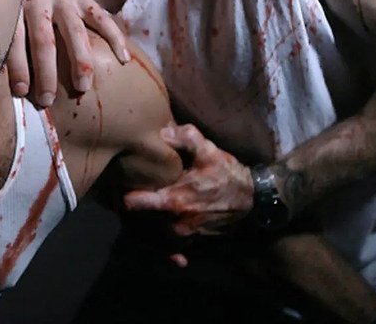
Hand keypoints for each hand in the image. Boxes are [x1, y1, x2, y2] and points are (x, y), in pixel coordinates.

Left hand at [6, 0, 128, 106]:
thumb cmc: (20, 2)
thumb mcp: (7, 13)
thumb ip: (9, 39)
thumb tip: (8, 81)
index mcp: (14, 6)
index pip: (15, 40)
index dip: (18, 67)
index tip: (22, 92)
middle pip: (44, 39)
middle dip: (46, 72)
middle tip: (47, 100)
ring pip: (74, 31)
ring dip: (79, 60)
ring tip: (82, 86)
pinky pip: (103, 19)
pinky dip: (115, 38)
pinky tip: (123, 59)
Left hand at [122, 124, 252, 236]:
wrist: (253, 201)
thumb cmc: (228, 175)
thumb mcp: (209, 151)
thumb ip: (186, 138)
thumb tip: (162, 132)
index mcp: (174, 201)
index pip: (134, 203)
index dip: (124, 192)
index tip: (122, 183)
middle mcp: (175, 223)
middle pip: (138, 219)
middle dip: (132, 208)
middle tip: (126, 192)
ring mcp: (183, 235)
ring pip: (151, 231)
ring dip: (145, 220)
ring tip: (142, 203)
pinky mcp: (191, 241)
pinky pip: (167, 243)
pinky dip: (159, 236)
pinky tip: (156, 224)